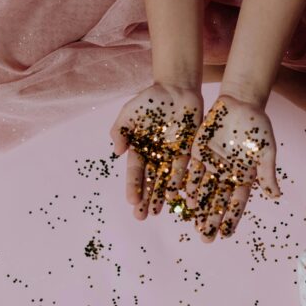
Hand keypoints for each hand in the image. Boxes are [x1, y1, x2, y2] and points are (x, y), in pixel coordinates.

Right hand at [110, 82, 203, 219]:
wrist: (177, 89)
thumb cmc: (151, 99)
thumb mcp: (130, 112)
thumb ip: (121, 130)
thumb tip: (117, 151)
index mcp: (140, 149)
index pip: (136, 171)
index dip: (133, 186)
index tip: (132, 202)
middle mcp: (156, 156)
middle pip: (151, 181)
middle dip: (146, 199)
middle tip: (142, 217)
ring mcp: (173, 155)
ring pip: (168, 180)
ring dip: (163, 196)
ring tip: (159, 212)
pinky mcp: (189, 152)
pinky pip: (187, 170)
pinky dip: (184, 183)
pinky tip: (182, 197)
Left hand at [183, 94, 281, 241]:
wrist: (240, 102)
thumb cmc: (258, 126)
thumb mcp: (266, 150)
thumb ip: (268, 173)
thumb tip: (276, 196)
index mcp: (244, 175)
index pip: (237, 202)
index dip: (231, 218)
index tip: (226, 235)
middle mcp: (226, 174)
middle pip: (218, 201)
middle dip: (212, 220)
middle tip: (205, 238)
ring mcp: (212, 164)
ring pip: (203, 190)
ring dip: (199, 208)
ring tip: (194, 225)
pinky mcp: (198, 152)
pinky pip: (191, 172)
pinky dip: (188, 185)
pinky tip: (182, 199)